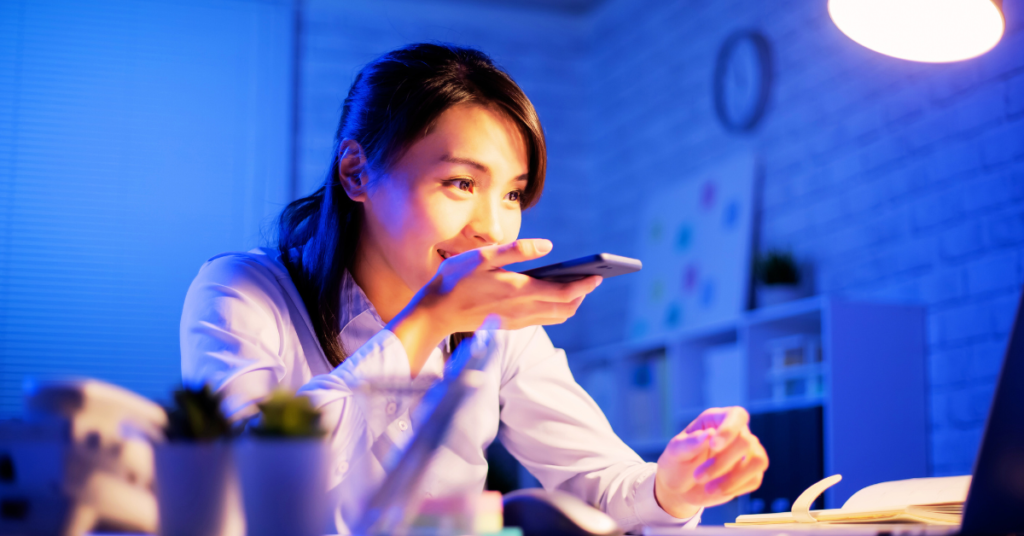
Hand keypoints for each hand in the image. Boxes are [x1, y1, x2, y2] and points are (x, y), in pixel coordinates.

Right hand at [388, 239, 601, 372]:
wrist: (434, 313)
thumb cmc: (456, 280)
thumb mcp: (483, 257)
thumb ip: (517, 250)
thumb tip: (548, 246)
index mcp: (519, 291)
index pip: (564, 293)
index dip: (584, 285)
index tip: (598, 276)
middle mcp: (522, 310)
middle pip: (566, 309)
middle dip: (581, 295)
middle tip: (588, 278)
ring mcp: (516, 320)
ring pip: (555, 317)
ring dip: (568, 303)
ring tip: (573, 285)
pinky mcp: (509, 325)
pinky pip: (540, 320)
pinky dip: (552, 309)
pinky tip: (548, 294)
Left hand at [654, 407, 768, 518]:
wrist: (681, 487)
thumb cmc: (678, 462)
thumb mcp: (676, 452)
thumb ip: (690, 443)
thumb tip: (710, 434)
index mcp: (717, 419)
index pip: (736, 415)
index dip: (730, 429)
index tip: (714, 445)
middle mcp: (737, 433)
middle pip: (746, 442)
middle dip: (722, 463)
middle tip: (697, 476)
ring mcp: (747, 453)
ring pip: (758, 460)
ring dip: (733, 478)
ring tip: (709, 489)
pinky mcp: (750, 473)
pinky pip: (755, 479)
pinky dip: (736, 488)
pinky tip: (717, 491)